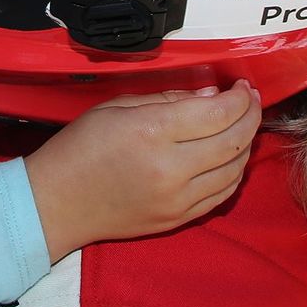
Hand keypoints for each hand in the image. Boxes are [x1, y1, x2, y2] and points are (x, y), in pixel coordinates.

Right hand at [23, 83, 260, 259]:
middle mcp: (171, 168)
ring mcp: (178, 199)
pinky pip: (223, 195)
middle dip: (250, 116)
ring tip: (243, 125)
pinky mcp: (179, 219)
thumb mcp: (116, 107)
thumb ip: (167, 99)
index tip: (242, 87)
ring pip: (235, 170)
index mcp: (152, 132)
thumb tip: (209, 97)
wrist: (56, 203)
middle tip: (250, 101)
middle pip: (234, 141)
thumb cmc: (79, 149)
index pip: (217, 114)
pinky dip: (235, 173)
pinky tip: (232, 157)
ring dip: (246, 144)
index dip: (239, 98)